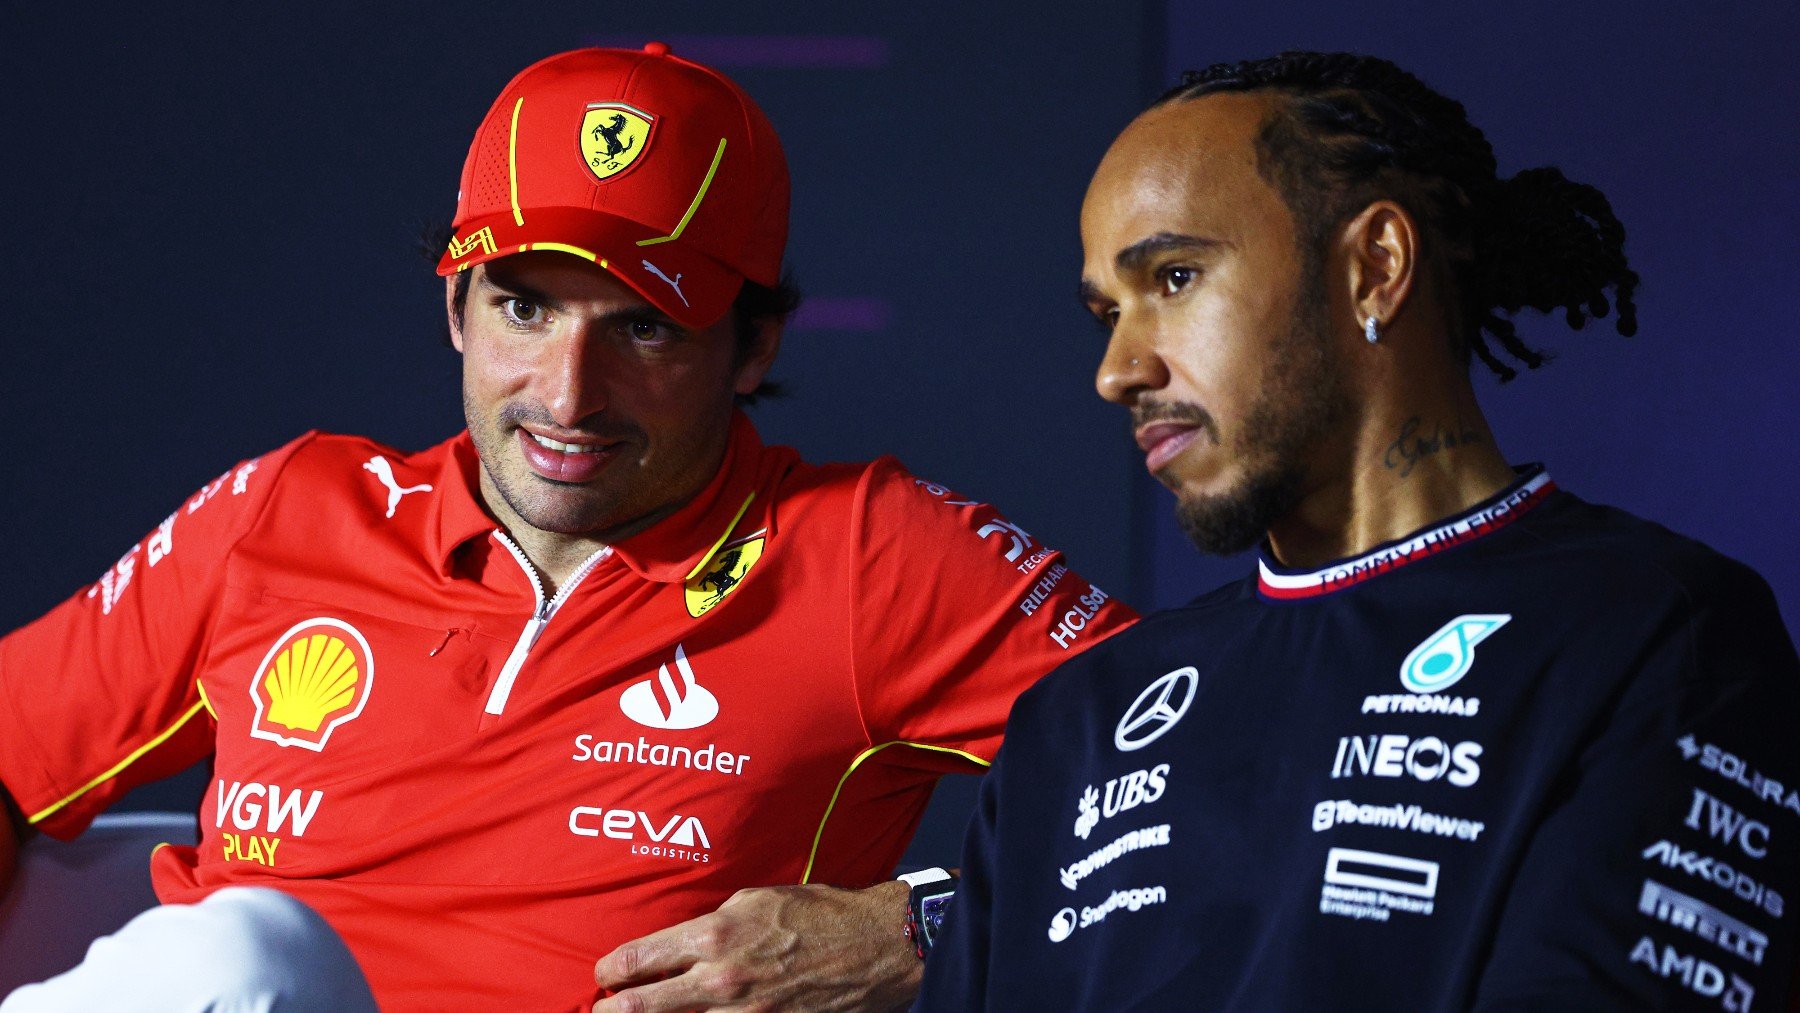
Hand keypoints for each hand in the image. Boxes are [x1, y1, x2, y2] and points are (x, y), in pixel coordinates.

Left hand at [593, 880, 916, 1011]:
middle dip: (611, 1010)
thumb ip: (711, 923)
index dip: (610, 970)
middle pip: (640, 1007)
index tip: (604, 974)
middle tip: (601, 1010)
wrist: (876, 947)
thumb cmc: (819, 913)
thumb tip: (678, 944)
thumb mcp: (755, 900)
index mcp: (714, 934)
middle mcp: (720, 978)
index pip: (638, 959)